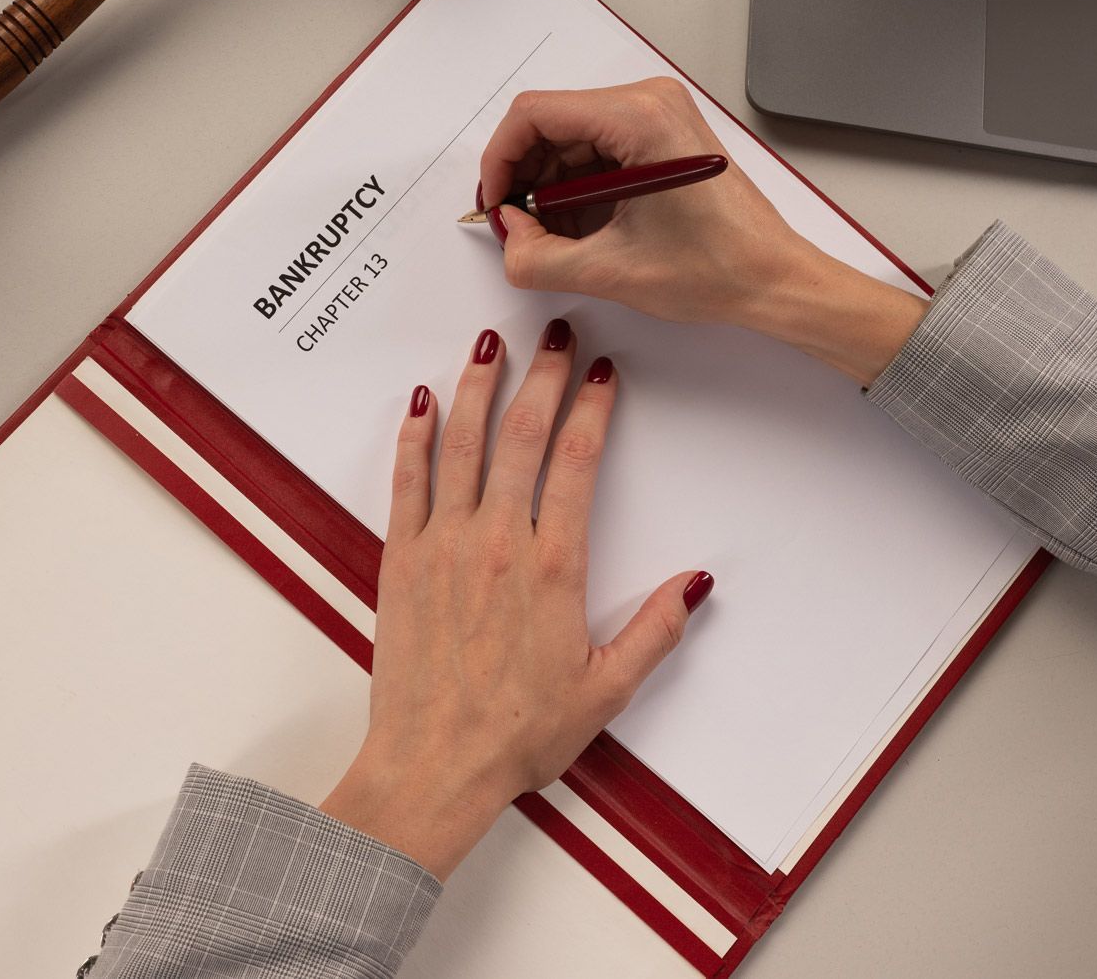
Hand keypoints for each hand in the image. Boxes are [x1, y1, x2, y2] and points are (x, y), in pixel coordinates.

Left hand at [319, 321, 710, 879]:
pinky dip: (414, 436)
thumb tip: (695, 581)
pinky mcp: (401, 560)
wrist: (434, 765)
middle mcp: (497, 542)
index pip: (576, 462)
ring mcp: (443, 545)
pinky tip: (421, 400)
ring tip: (491, 343)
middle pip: (523, 436)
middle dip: (542, 375)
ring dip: (480, 387)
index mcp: (552, 567)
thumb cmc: (517, 734)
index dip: (591, 407)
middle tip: (556, 332)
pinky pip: (407, 481)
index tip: (600, 370)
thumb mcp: (606, 689)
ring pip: (464, 444)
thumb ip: (654, 631)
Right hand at [478, 79, 929, 385]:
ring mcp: (659, 115)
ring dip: (550, 186)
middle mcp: (649, 102)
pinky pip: (599, 148)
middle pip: (552, 123)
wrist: (775, 279)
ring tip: (550, 237)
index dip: (500, 161)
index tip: (495, 205)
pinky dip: (577, 186)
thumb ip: (537, 257)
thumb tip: (508, 237)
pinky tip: (578, 228)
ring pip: (572, 138)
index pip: (534, 114)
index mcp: (639, 118)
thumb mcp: (610, 270)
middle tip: (517, 228)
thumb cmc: (719, 267)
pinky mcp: (664, 136)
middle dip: (525, 177)